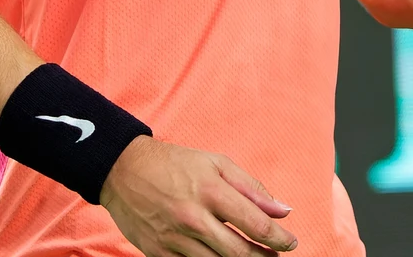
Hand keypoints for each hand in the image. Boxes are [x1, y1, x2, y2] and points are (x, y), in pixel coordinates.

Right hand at [100, 136, 295, 256]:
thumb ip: (252, 188)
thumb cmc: (175, 164)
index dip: (279, 238)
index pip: (255, 223)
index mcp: (211, 191)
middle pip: (239, 252)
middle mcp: (193, 218)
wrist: (122, 170)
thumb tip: (283, 210)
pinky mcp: (157, 253)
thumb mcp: (217, 164)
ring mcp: (173, 238)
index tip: (290, 243)